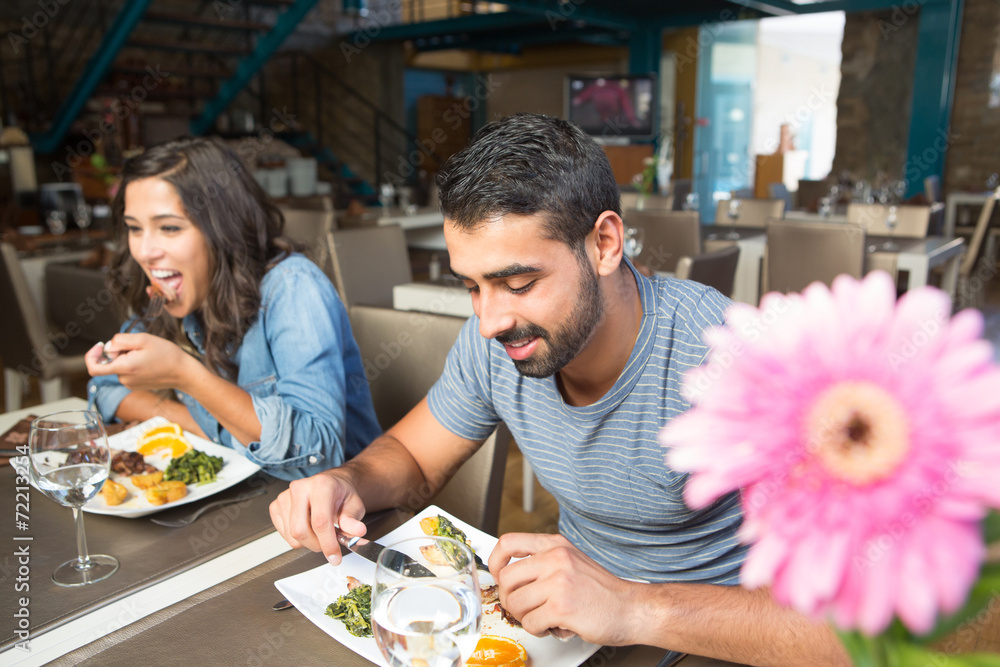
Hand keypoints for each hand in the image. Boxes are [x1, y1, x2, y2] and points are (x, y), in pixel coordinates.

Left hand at [85, 333, 193, 391]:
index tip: (100, 346)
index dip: (91, 356)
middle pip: (110, 362)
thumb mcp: (144, 339)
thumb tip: (108, 346)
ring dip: (127, 358)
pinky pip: (127, 372)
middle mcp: (124, 379)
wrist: (184, 373)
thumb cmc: (168, 355)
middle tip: (138, 346)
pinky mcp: (135, 386)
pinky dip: (132, 365)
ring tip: (146, 354)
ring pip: (119, 366)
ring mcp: (130, 384)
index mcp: (125, 367)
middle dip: (118, 351)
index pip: (94, 368)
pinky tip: (148, 362)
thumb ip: (120, 340)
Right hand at [269, 470, 367, 564]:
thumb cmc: (340, 495)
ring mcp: (285, 497)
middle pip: (300, 530)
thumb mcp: (354, 506)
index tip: (335, 556)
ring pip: (292, 535)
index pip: (320, 521)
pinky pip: (284, 534)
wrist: (330, 484)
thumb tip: (358, 531)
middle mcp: (300, 488)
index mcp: (321, 485)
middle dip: (316, 545)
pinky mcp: (276, 506)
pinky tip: (308, 528)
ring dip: (308, 542)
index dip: (327, 543)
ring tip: (320, 532)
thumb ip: (353, 520)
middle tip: (329, 544)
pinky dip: (298, 539)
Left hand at [489, 533, 639, 645]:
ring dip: (526, 617)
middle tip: (525, 607)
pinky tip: (554, 626)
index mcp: (555, 545)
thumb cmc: (602, 591)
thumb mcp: (571, 561)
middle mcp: (555, 559)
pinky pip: (530, 623)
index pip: (508, 543)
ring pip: (515, 603)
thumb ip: (543, 562)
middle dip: (510, 599)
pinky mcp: (562, 607)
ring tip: (545, 617)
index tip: (498, 575)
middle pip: (506, 578)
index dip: (495, 562)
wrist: (632, 609)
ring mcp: (558, 582)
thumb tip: (509, 574)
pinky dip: (538, 630)